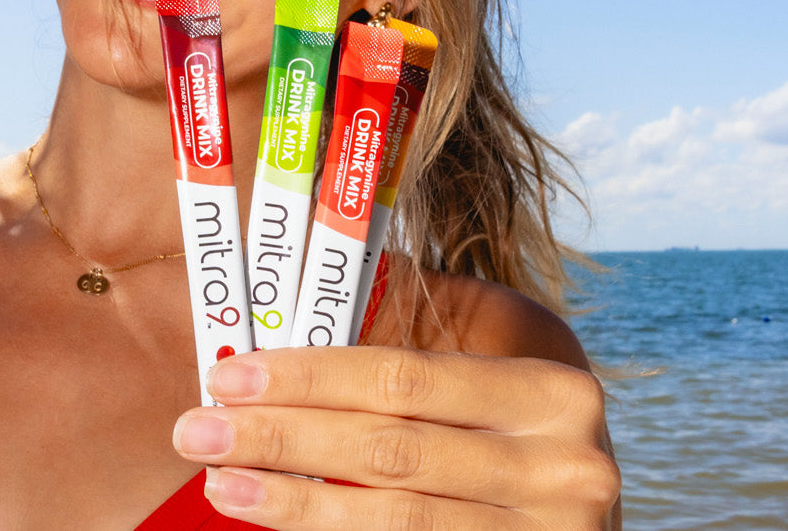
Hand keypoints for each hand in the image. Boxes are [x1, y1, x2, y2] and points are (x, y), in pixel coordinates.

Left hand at [172, 346, 619, 529]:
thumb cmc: (530, 429)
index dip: (310, 376)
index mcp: (553, 393)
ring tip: (223, 483)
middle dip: (282, 438)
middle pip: (389, 452)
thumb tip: (309, 281)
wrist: (588, 516)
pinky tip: (280, 521)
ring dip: (292, 503)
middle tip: (198, 430)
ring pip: (391, 521)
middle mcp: (563, 469)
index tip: (231, 374)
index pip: (406, 379)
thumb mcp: (504, 367)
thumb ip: (427, 328)